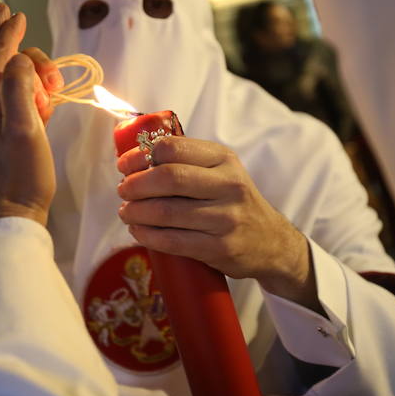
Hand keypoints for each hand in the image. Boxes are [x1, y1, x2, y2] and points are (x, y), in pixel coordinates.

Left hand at [0, 4, 57, 229]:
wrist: (6, 220)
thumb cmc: (22, 177)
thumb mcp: (25, 128)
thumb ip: (19, 87)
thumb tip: (18, 62)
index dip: (8, 33)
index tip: (17, 14)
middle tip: (6, 14)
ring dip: (8, 65)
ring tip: (30, 64)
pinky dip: (3, 86)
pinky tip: (11, 89)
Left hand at [116, 137, 318, 308]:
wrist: (271, 242)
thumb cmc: (233, 202)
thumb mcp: (222, 171)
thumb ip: (187, 161)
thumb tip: (134, 156)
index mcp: (224, 159)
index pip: (173, 147)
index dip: (141, 155)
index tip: (125, 165)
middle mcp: (229, 185)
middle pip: (168, 178)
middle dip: (136, 185)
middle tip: (123, 190)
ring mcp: (226, 218)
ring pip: (166, 212)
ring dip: (136, 212)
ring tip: (126, 212)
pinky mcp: (220, 248)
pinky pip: (172, 241)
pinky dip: (147, 236)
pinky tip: (138, 231)